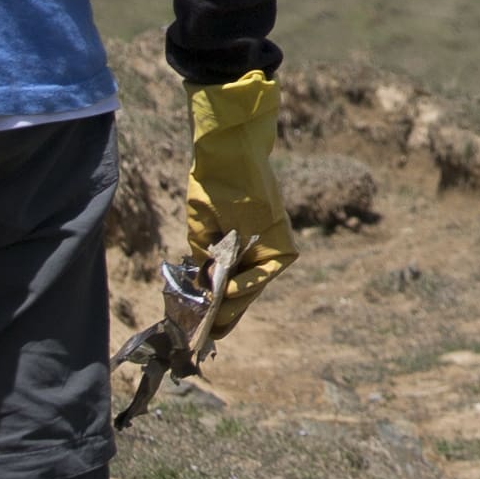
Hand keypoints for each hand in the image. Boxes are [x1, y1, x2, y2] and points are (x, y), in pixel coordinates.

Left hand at [179, 69, 291, 319]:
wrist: (233, 144)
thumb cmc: (219, 181)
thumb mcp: (202, 223)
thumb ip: (205, 255)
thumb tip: (202, 283)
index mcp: (272, 246)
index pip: (248, 287)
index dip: (226, 307)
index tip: (207, 322)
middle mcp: (277, 246)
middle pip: (250, 289)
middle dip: (228, 310)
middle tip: (207, 334)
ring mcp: (271, 240)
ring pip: (250, 279)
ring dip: (230, 297)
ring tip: (211, 323)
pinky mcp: (263, 232)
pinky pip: (249, 263)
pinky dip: (234, 277)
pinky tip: (218, 293)